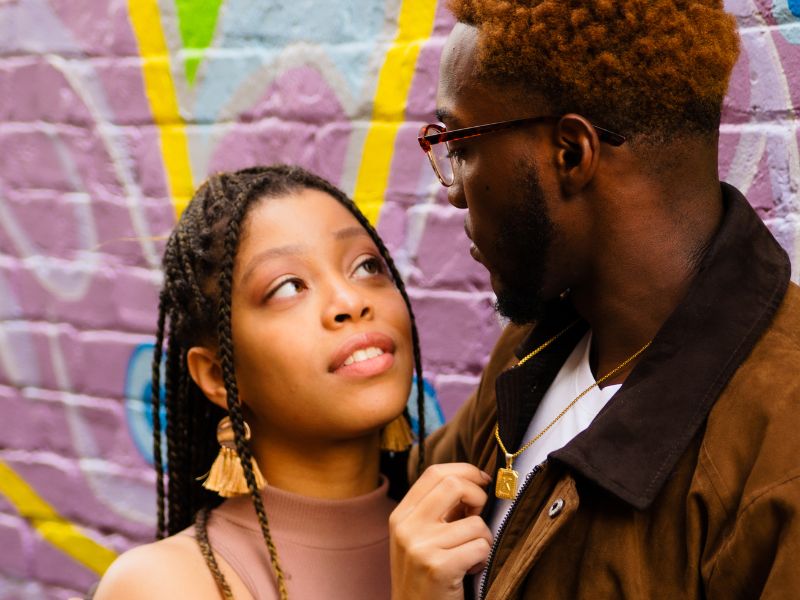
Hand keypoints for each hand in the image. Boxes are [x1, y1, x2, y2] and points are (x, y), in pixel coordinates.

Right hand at [390, 463, 492, 599]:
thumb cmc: (424, 575)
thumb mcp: (419, 537)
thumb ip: (437, 509)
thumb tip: (474, 482)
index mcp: (401, 515)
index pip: (435, 472)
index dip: (465, 471)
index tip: (482, 481)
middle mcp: (406, 527)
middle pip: (454, 485)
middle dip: (478, 497)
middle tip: (478, 516)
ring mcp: (420, 547)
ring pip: (476, 522)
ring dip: (484, 539)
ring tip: (470, 555)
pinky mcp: (438, 567)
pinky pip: (480, 546)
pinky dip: (483, 558)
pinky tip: (470, 569)